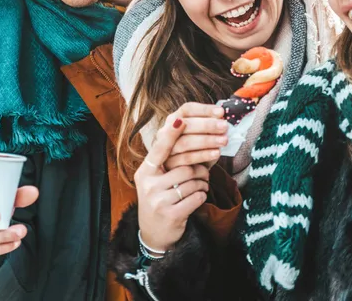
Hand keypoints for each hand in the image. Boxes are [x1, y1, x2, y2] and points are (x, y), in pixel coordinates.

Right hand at [136, 113, 212, 251]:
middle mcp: (149, 185)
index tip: (180, 119)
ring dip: (202, 183)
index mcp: (145, 172)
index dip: (170, 134)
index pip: (159, 150)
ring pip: (193, 182)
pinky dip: (202, 196)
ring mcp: (158, 201)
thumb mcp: (157, 179)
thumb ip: (168, 162)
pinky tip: (197, 198)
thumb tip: (188, 138)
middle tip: (206, 170)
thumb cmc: (161, 198)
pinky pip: (197, 197)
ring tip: (200, 186)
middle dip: (200, 168)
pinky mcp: (171, 214)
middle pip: (184, 166)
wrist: (154, 233)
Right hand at [160, 103, 227, 170]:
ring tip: (224, 140)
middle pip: (185, 124)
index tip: (221, 112)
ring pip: (185, 142)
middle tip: (224, 126)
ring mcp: (166, 149)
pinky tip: (216, 153)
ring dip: (207, 140)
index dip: (204, 109)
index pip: (187, 109)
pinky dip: (203, 155)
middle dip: (207, 125)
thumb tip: (223, 118)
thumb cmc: (197, 151)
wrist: (187, 175)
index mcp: (175, 120)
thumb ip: (210, 126)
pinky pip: (187, 158)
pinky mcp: (169, 165)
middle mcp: (166, 132)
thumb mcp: (203, 136)